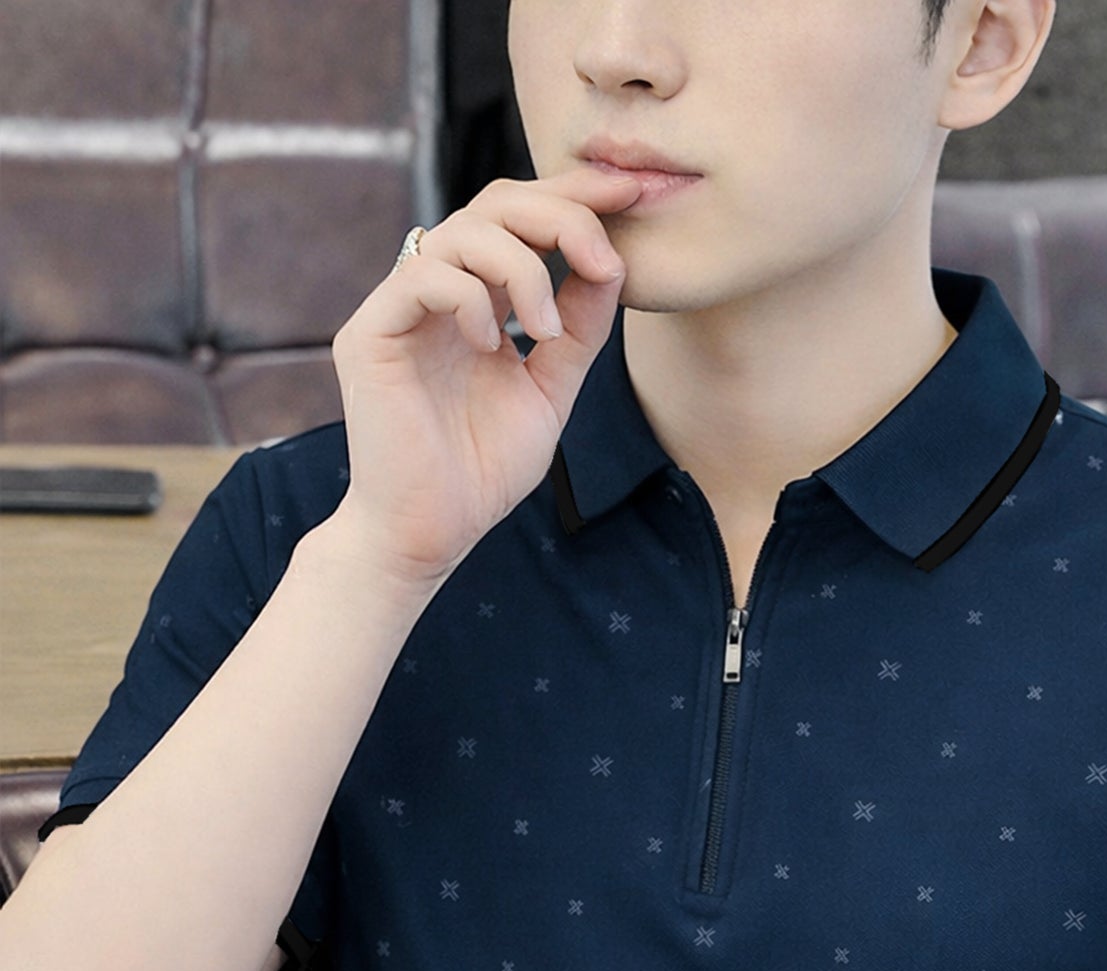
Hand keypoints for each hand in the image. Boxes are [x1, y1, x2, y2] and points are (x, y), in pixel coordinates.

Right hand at [325, 162, 646, 590]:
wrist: (430, 533)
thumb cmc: (482, 471)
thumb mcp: (550, 389)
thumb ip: (577, 328)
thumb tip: (612, 262)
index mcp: (477, 297)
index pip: (520, 218)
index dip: (573, 196)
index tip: (630, 197)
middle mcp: (436, 289)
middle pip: (496, 204)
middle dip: (558, 215)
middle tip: (601, 255)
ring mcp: (400, 307)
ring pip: (463, 231)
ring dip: (522, 268)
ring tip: (544, 329)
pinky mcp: (370, 333)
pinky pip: (423, 275)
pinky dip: (470, 299)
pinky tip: (492, 346)